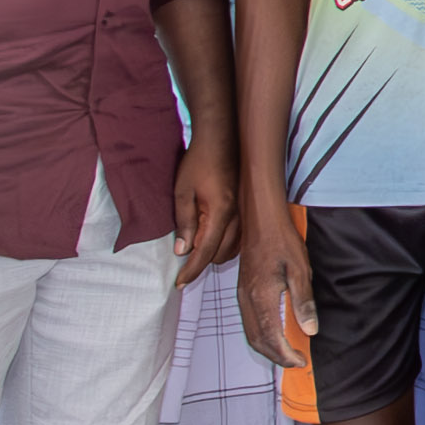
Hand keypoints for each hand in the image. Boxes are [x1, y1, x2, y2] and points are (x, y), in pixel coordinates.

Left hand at [171, 148, 239, 282]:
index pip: (204, 253)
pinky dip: (224, 244)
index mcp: (220, 214)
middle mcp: (237, 219)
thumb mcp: (182, 192)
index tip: (178, 283)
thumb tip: (182, 250)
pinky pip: (238, 239)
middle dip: (201, 261)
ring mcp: (244, 216)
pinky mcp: (246, 211)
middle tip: (183, 257)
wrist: (221, 140)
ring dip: (214, 253)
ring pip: (231, 250)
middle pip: (220, 256)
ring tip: (196, 246)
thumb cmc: (199, 162)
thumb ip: (184, 222)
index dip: (190, 270)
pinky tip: (212, 237)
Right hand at [235, 211, 315, 369]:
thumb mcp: (301, 270)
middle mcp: (247, 300)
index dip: (286, 355)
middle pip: (258, 340)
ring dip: (268, 348)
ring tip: (288, 353)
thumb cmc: (283, 242)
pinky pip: (249, 322)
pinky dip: (261, 335)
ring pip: (251, 333)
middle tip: (297, 362)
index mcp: (261, 297)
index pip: (271, 338)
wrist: (260, 221)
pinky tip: (275, 335)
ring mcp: (242, 296)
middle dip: (277, 357)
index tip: (302, 361)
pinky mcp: (242, 291)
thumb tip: (309, 330)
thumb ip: (303, 302)